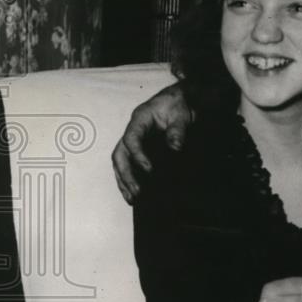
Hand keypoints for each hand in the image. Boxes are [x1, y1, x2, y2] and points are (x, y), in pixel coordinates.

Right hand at [111, 83, 191, 203]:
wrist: (181, 101)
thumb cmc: (179, 105)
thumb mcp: (181, 114)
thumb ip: (178, 130)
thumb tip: (175, 148)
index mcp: (140, 119)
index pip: (132, 138)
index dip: (138, 155)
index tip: (149, 170)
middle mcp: (132, 131)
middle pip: (120, 154)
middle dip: (126, 174)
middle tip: (137, 192)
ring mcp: (134, 140)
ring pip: (120, 162)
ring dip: (124, 180)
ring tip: (132, 199)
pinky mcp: (139, 148)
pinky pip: (128, 164)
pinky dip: (128, 179)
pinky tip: (133, 193)